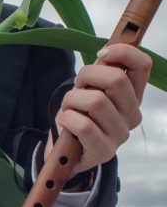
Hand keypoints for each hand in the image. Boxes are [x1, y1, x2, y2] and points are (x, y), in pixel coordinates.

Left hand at [45, 43, 151, 175]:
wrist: (63, 154)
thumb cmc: (76, 117)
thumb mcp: (87, 90)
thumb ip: (98, 72)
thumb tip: (106, 53)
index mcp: (132, 96)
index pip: (143, 65)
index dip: (122, 52)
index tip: (101, 53)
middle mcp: (132, 115)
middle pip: (116, 80)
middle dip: (87, 76)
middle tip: (77, 86)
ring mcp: (120, 135)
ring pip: (95, 101)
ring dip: (72, 100)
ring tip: (69, 109)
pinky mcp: (104, 152)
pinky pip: (84, 125)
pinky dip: (67, 119)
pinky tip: (66, 122)